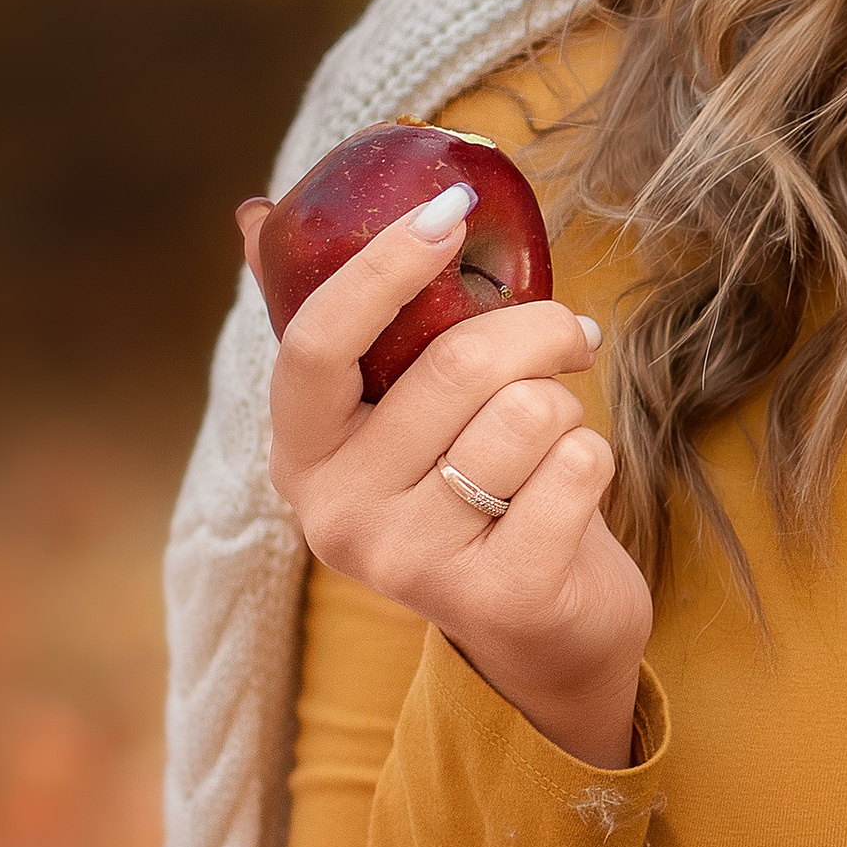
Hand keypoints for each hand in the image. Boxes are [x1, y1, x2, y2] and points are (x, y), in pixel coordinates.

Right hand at [238, 181, 651, 766]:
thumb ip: (341, 326)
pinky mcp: (500, 596)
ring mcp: (413, 564)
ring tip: (553, 440)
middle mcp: (339, 516)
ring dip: (567, 406)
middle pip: (456, 366)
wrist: (544, 637)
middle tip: (570, 333)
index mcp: (302, 455)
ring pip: (528, 413)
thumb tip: (251, 213)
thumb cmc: (473, 496)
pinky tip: (571, 493)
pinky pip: (577, 464)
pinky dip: (594, 458)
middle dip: (538, 328)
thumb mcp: (397, 417)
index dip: (381, 267)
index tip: (449, 210)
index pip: (317, 343)